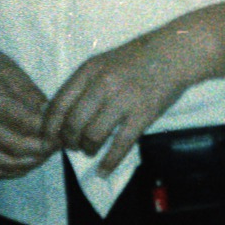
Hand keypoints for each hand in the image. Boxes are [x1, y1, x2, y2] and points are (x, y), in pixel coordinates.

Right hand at [0, 43, 59, 178]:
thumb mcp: (18, 77)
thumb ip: (36, 102)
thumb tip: (56, 123)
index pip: (26, 124)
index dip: (49, 131)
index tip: (64, 131)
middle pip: (17, 148)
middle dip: (43, 149)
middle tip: (59, 144)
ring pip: (6, 164)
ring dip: (31, 163)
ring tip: (47, 153)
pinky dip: (14, 171)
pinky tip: (30, 161)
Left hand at [43, 27, 212, 174]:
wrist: (175, 53)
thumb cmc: (138, 58)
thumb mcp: (104, 62)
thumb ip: (82, 83)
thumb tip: (54, 111)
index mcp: (90, 70)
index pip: (59, 104)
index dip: (50, 127)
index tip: (48, 140)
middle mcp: (103, 84)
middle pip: (73, 123)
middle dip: (68, 141)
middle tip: (72, 147)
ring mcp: (123, 99)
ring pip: (93, 136)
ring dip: (87, 149)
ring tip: (90, 151)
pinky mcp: (143, 114)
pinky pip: (120, 144)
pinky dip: (108, 162)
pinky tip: (103, 171)